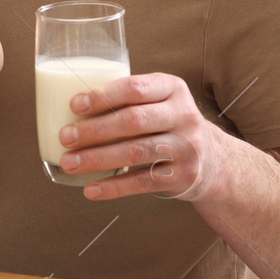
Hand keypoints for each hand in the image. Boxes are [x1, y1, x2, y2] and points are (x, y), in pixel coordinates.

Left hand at [57, 73, 228, 201]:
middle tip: (64, 137)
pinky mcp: (183, 176)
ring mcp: (186, 147)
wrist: (214, 161)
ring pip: (136, 152)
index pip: (135, 88)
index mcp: (172, 88)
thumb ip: (125, 100)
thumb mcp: (158, 102)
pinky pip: (143, 182)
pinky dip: (114, 187)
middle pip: (134, 121)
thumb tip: (65, 108)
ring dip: (98, 158)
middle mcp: (184, 116)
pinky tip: (90, 190)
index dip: (103, 96)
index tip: (74, 105)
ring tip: (69, 163)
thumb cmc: (167, 124)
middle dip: (94, 130)